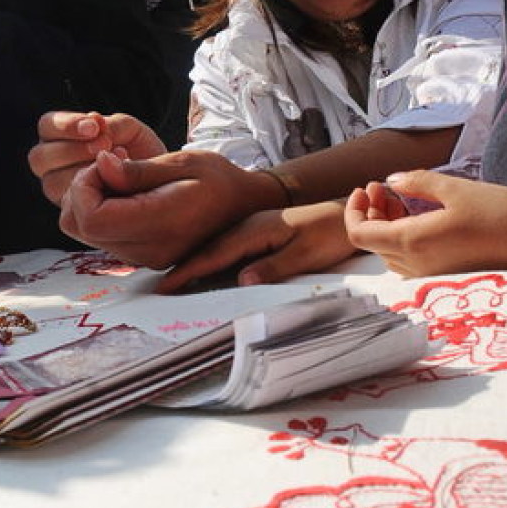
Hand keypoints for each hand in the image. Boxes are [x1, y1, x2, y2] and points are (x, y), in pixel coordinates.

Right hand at [28, 111, 165, 205]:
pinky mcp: (72, 216)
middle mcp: (53, 166)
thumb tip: (94, 120)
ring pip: (51, 183)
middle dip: (71, 150)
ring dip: (79, 173)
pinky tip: (114, 186)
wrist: (156, 187)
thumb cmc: (140, 153)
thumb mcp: (131, 132)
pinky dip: (90, 194)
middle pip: (39, 157)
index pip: (46, 127)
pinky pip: (69, 206)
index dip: (65, 126)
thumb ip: (112, 126)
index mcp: (59, 138)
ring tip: (114, 166)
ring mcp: (60, 193)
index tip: (94, 127)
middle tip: (103, 147)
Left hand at [58, 149, 280, 269]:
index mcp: (160, 225)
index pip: (92, 220)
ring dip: (90, 201)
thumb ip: (138, 170)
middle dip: (82, 192)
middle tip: (110, 167)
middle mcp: (148, 251)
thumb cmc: (219, 180)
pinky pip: (103, 236)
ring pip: (85, 233)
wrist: (245, 209)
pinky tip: (125, 192)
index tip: (106, 163)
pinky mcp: (142, 257)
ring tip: (119, 177)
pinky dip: (102, 211)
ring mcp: (144, 258)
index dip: (84, 188)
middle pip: (79, 228)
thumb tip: (101, 165)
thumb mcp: (184, 162)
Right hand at [156, 200, 357, 292]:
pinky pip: (228, 250)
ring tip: (174, 284)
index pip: (214, 254)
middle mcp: (248, 227)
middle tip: (159, 290)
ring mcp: (252, 230)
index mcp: (255, 230)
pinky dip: (212, 262)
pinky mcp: (259, 235)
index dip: (189, 271)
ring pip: (216, 250)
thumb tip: (240, 281)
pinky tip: (205, 273)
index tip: (165, 286)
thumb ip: (273, 266)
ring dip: (195, 266)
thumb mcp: (306, 254)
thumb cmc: (330, 235)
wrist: (347, 217)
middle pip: (208, 251)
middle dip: (183, 270)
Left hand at [344, 170, 506, 275]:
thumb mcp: (456, 188)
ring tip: (399, 199)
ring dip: (386, 225)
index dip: (353, 210)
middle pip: (372, 242)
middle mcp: (416, 265)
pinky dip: (403, 238)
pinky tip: (418, 217)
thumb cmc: (502, 213)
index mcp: (412, 242)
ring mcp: (431, 275)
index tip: (365, 188)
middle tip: (383, 187)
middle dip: (369, 212)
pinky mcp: (446, 277)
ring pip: (389, 252)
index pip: (358, 234)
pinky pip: (410, 260)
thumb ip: (417, 182)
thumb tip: (391, 180)